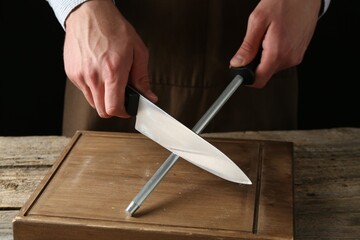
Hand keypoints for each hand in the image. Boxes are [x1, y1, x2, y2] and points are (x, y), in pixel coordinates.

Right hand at [63, 0, 157, 117]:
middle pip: (101, 110)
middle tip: (121, 97)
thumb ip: (143, 78)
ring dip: (103, 98)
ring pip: (92, 102)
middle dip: (113, 107)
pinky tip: (98, 74)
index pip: (113, 108)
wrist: (89, 13)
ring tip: (109, 82)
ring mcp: (80, 75)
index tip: (128, 109)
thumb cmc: (113, 28)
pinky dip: (93, 88)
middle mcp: (93, 76)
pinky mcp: (72, 73)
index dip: (123, 112)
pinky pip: (84, 91)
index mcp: (112, 71)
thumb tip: (149, 96)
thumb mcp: (138, 51)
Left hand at [230, 0, 321, 87]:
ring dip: (264, 56)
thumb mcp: (258, 20)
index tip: (238, 69)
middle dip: (254, 63)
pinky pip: (281, 59)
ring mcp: (296, 56)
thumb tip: (237, 63)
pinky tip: (275, 36)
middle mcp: (289, 58)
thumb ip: (247, 46)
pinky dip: (273, 52)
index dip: (245, 78)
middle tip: (254, 42)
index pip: (258, 80)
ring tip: (267, 36)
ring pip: (272, 67)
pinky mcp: (299, 52)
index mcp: (277, 53)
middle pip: (264, 73)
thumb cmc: (285, 1)